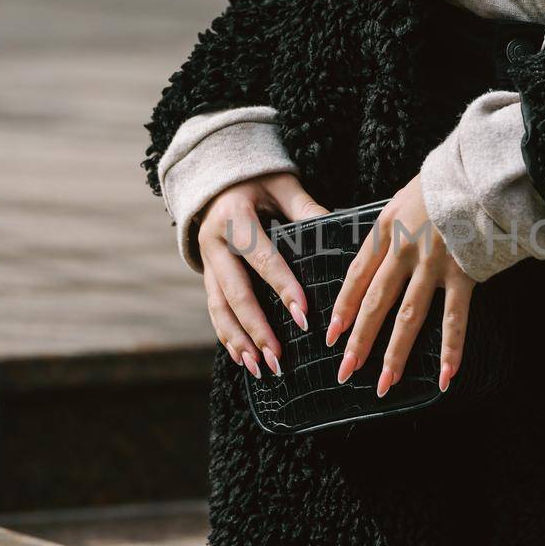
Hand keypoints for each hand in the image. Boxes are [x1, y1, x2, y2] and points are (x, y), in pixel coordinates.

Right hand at [196, 172, 327, 377]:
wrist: (216, 177)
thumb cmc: (257, 180)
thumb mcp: (282, 184)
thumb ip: (305, 208)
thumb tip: (337, 230)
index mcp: (234, 217)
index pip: (261, 258)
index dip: (282, 287)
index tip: (303, 315)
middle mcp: (213, 242)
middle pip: (234, 292)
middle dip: (256, 328)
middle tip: (277, 357)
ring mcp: (206, 261)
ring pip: (219, 307)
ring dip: (238, 340)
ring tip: (259, 367)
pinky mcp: (207, 274)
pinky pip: (214, 309)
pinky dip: (227, 336)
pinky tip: (243, 359)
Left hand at [326, 174, 473, 396]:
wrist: (482, 170)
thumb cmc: (446, 181)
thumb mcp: (406, 197)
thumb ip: (394, 228)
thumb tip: (385, 252)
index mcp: (385, 229)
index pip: (356, 276)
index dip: (343, 308)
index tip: (331, 335)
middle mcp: (402, 250)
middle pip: (374, 303)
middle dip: (358, 340)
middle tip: (345, 371)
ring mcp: (432, 264)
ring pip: (407, 317)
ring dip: (394, 354)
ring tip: (384, 384)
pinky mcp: (463, 273)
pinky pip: (455, 318)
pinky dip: (450, 349)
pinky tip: (444, 376)